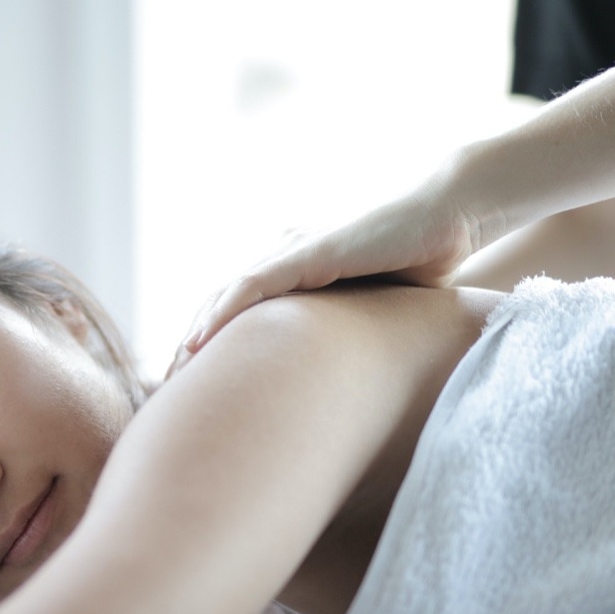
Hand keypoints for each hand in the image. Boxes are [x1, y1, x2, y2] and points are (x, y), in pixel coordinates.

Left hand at [164, 181, 489, 378]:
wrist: (447, 218)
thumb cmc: (418, 267)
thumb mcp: (372, 318)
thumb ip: (348, 342)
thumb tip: (344, 395)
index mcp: (295, 280)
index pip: (239, 317)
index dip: (211, 350)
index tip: (192, 391)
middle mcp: (285, 264)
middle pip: (221, 309)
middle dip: (192, 349)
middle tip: (168, 391)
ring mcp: (293, 256)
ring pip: (227, 298)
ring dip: (196, 335)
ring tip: (174, 371)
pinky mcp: (308, 252)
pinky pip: (253, 284)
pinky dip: (224, 311)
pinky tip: (200, 338)